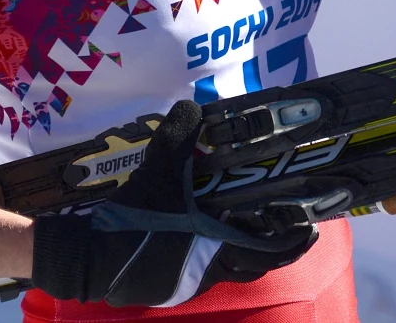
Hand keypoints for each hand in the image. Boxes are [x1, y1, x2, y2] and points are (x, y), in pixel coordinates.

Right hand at [30, 100, 315, 305]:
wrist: (86, 257)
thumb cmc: (132, 216)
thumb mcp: (157, 168)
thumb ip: (179, 135)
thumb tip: (192, 106)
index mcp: (216, 247)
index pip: (271, 252)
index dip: (293, 241)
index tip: (309, 228)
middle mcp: (207, 272)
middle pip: (252, 264)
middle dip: (266, 243)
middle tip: (275, 221)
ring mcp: (185, 284)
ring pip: (225, 268)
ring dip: (234, 248)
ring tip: (235, 221)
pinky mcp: (166, 288)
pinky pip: (197, 272)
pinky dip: (205, 254)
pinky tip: (194, 232)